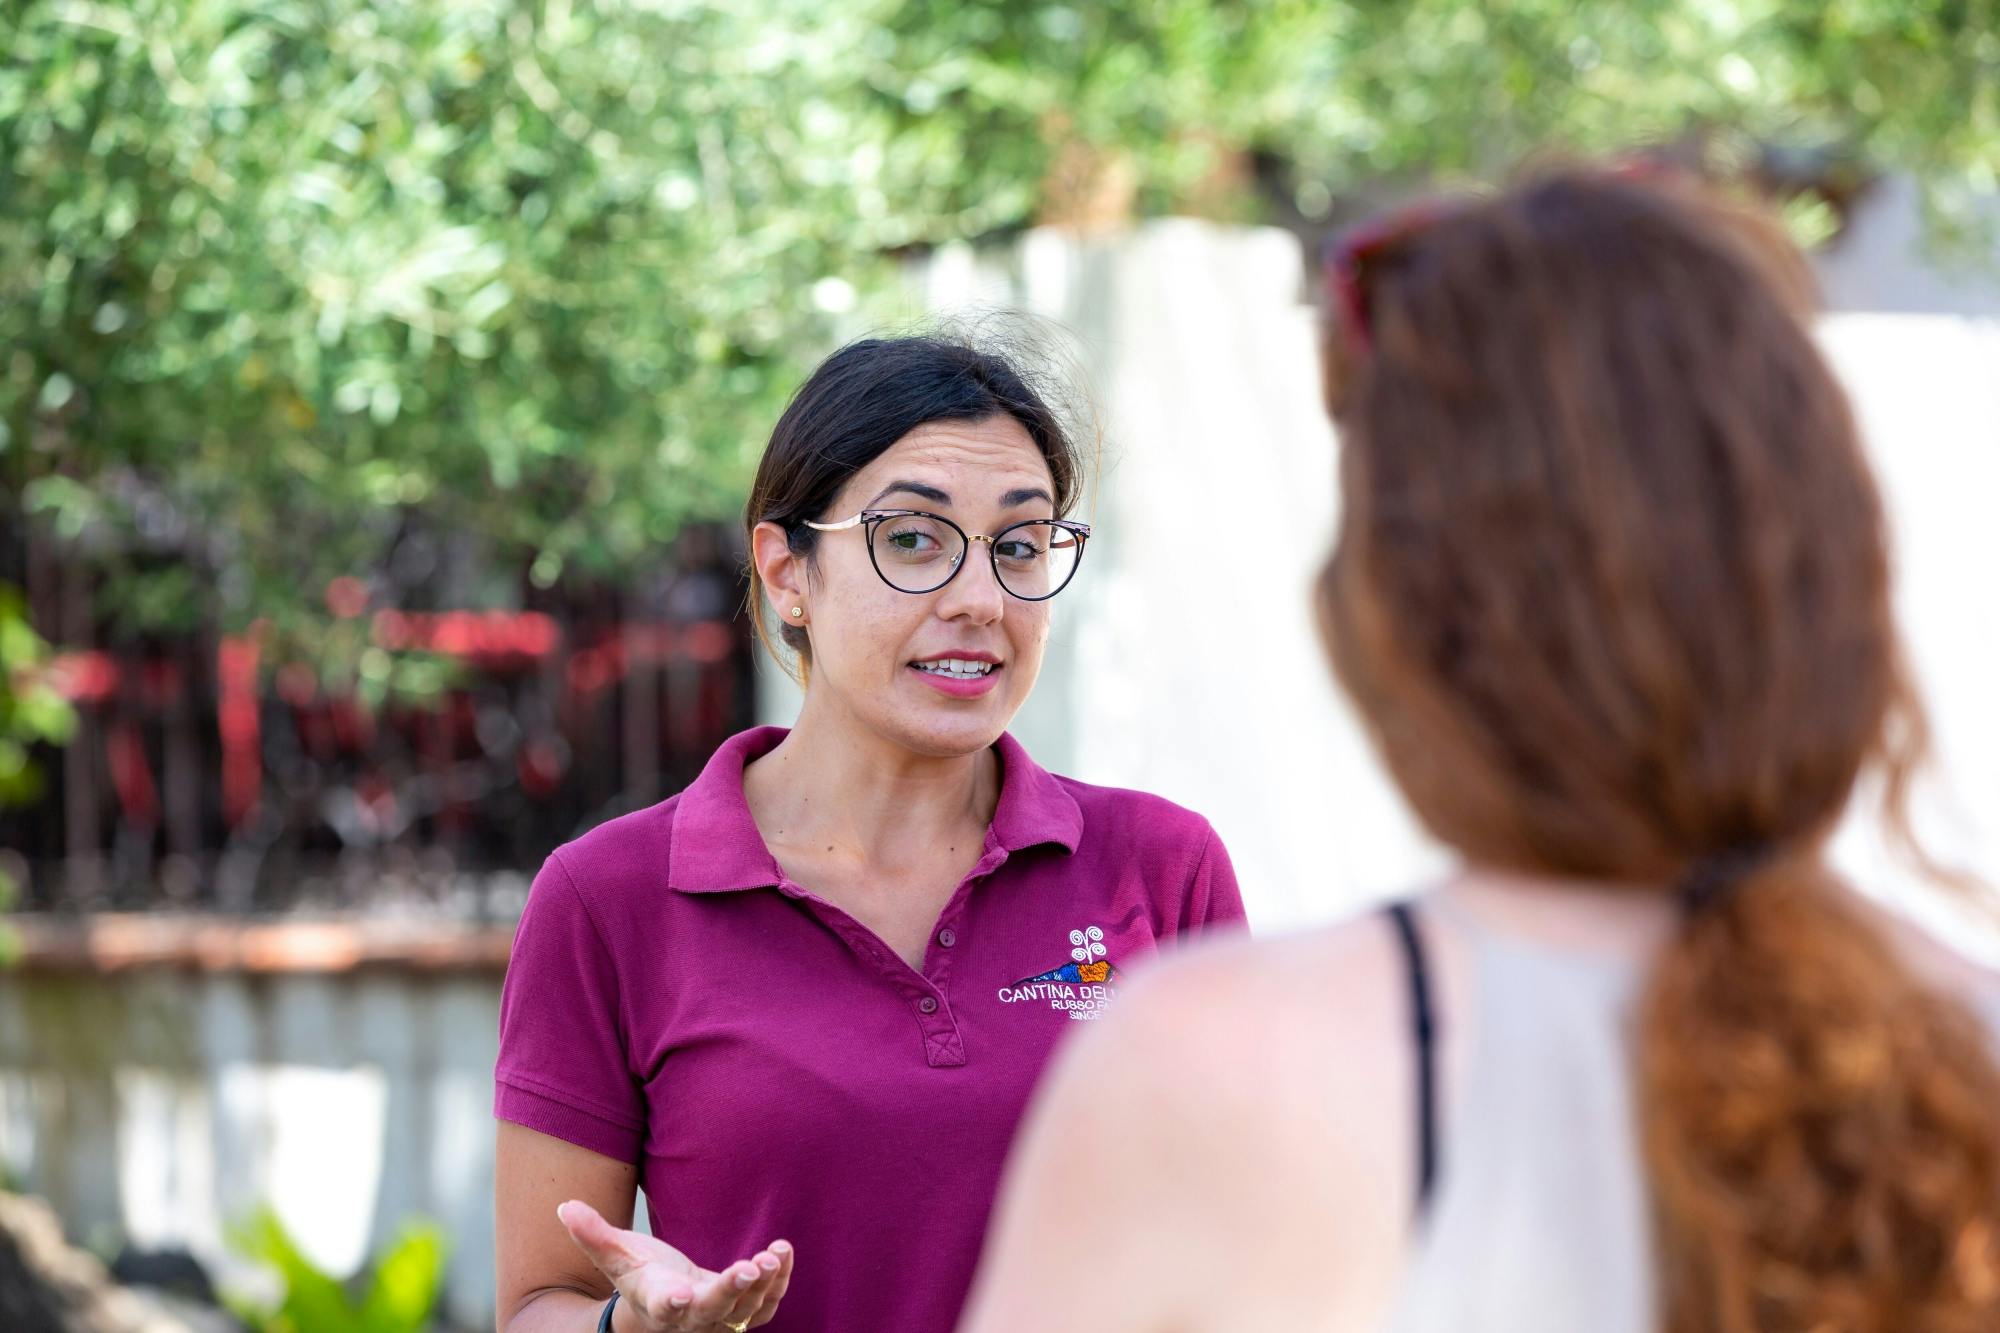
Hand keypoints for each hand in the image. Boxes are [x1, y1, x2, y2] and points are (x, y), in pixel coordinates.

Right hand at [557, 1200, 792, 1330]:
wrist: (664, 1305)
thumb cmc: (639, 1276)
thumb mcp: (616, 1255)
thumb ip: (593, 1235)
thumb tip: (565, 1207)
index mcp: (657, 1302)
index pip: (663, 1306)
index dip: (671, 1301)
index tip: (679, 1294)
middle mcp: (690, 1317)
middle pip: (712, 1311)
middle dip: (730, 1292)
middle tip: (748, 1269)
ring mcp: (720, 1318)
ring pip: (746, 1311)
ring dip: (764, 1284)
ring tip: (774, 1254)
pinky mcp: (742, 1311)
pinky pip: (766, 1305)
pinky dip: (779, 1282)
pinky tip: (783, 1252)